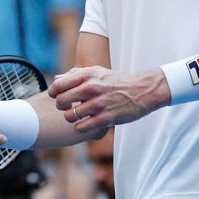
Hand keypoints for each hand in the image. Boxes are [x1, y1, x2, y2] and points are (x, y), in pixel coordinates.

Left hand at [48, 66, 169, 136]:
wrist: (143, 90)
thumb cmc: (117, 81)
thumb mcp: (97, 71)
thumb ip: (76, 74)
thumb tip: (56, 78)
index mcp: (87, 75)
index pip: (57, 86)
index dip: (54, 93)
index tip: (59, 97)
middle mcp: (91, 88)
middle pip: (60, 102)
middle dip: (62, 107)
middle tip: (69, 107)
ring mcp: (99, 104)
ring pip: (69, 116)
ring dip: (71, 118)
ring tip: (78, 116)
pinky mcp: (106, 118)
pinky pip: (81, 127)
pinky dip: (80, 127)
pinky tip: (86, 123)